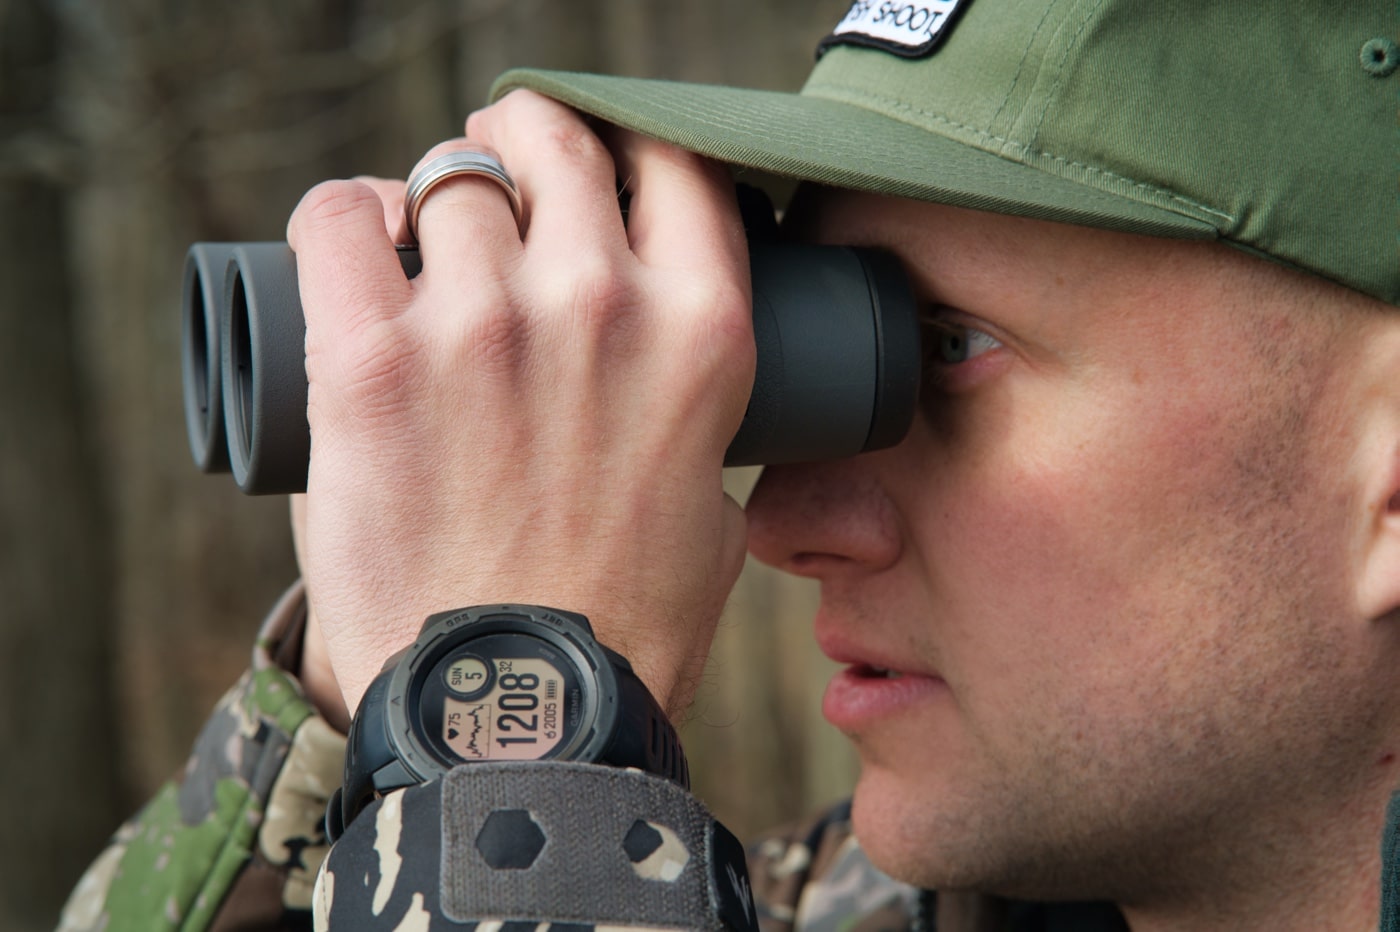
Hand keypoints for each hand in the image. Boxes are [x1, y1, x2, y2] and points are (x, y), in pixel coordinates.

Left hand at [287, 90, 754, 718]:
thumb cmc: (619, 629)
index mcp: (701, 334)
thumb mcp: (711, 514)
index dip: (626, 151)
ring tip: (422, 238)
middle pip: (552, 141)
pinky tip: (358, 249)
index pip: (673, 165)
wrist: (518, 722)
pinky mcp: (373, 360)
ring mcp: (484, 325)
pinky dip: (344, 216)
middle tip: (499, 170)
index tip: (595, 171)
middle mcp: (601, 304)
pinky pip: (336, 216)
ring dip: (437, 193)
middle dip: (524, 141)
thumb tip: (663, 388)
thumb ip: (698, 428)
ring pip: (449, 175)